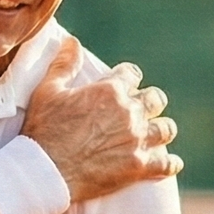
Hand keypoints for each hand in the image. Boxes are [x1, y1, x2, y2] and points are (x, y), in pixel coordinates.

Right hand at [25, 38, 181, 202]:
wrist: (44, 172)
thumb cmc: (43, 131)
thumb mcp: (47, 91)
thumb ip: (63, 65)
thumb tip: (72, 42)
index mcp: (109, 91)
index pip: (132, 74)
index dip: (128, 78)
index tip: (125, 84)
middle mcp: (128, 112)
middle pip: (155, 99)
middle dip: (150, 102)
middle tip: (142, 110)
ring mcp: (136, 140)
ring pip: (166, 129)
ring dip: (161, 129)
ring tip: (155, 134)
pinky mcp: (138, 166)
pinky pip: (167, 164)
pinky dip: (170, 164)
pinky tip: (169, 164)